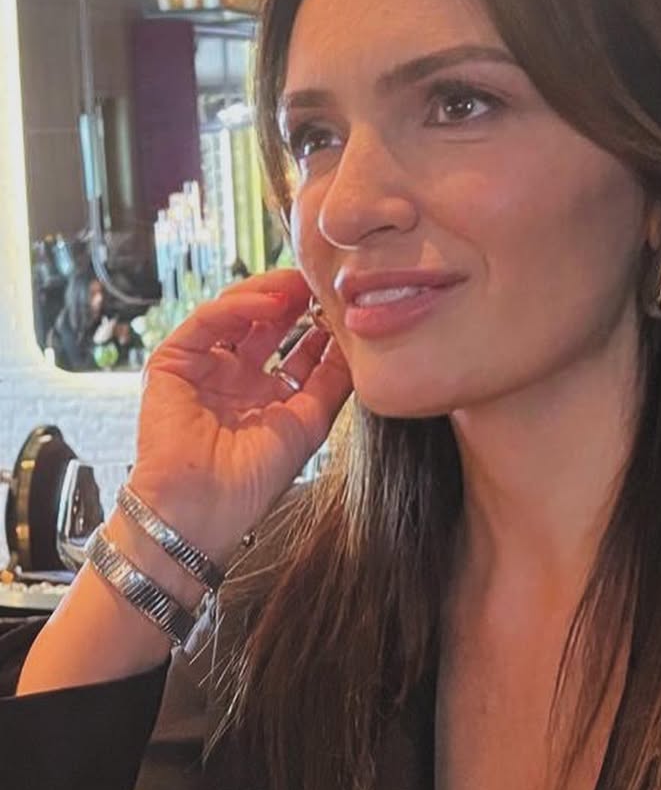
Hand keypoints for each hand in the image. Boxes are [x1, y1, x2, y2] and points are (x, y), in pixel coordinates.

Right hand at [128, 269, 352, 562]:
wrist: (205, 507)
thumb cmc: (254, 479)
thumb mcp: (310, 422)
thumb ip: (333, 381)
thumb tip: (357, 344)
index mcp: (267, 395)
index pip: (297, 349)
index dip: (321, 328)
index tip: (346, 310)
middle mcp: (236, 377)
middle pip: (268, 325)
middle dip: (297, 302)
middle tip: (324, 283)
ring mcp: (205, 367)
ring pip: (237, 314)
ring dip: (270, 294)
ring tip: (301, 284)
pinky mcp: (174, 361)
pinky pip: (208, 321)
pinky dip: (239, 306)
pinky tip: (270, 303)